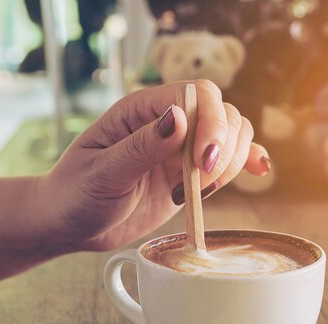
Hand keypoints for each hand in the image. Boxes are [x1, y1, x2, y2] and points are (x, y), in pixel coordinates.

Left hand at [37, 81, 269, 250]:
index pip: (194, 94)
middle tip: (200, 181)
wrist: (69, 225)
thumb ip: (141, 147)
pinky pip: (225, 162)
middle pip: (220, 111)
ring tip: (197, 191)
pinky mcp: (186, 176)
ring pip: (230, 134)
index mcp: (140, 111)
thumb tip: (179, 117)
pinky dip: (245, 164)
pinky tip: (257, 171)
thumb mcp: (103, 173)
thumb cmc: (75, 194)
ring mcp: (178, 150)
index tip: (202, 161)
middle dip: (223, 144)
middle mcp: (164, 123)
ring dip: (230, 161)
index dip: (210, 122)